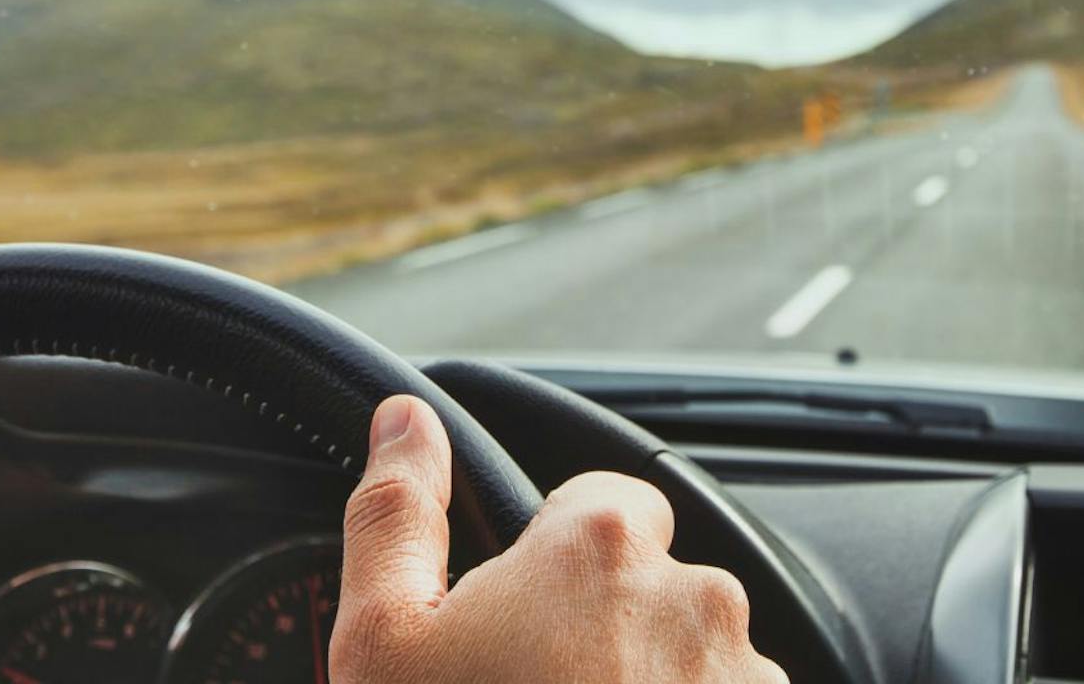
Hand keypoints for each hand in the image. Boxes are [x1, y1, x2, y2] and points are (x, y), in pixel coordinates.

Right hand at [331, 396, 786, 683]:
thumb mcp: (385, 645)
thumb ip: (398, 516)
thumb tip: (406, 424)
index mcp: (601, 547)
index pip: (600, 500)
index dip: (549, 557)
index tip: (514, 618)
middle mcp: (698, 600)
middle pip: (651, 587)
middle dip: (603, 634)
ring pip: (693, 666)